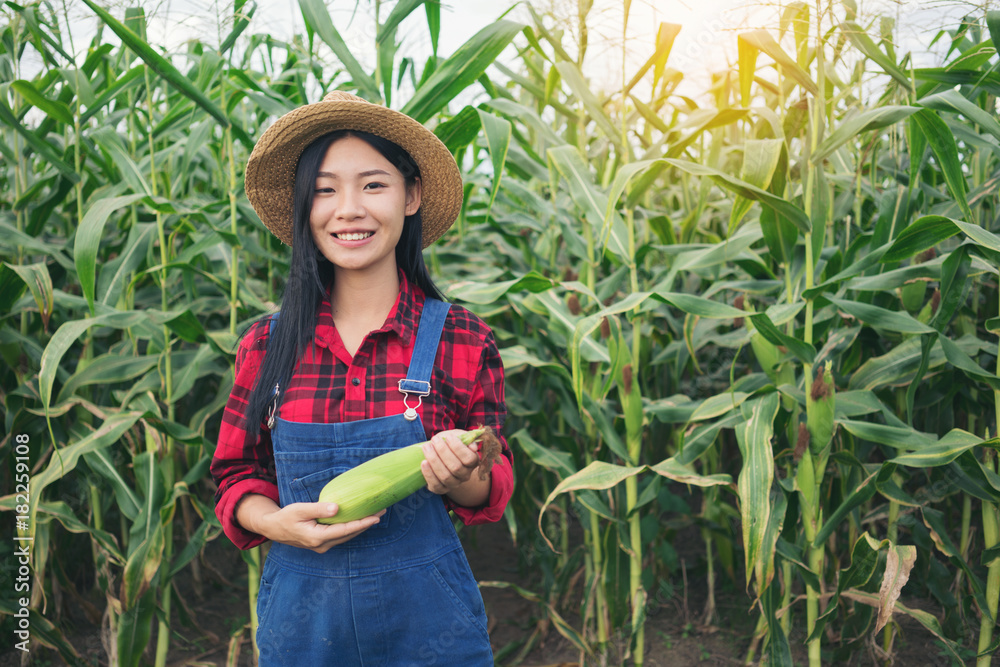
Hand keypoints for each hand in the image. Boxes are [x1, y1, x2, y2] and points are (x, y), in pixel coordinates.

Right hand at [238, 495, 383, 552]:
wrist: (274, 528)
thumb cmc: (286, 517)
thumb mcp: (300, 510)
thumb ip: (318, 509)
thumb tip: (337, 508)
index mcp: (317, 537)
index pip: (345, 530)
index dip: (362, 523)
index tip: (376, 517)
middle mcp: (322, 545)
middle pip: (350, 534)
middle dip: (366, 523)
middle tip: (382, 511)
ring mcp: (322, 546)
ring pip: (347, 536)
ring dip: (361, 526)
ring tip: (376, 514)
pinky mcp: (322, 543)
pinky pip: (341, 536)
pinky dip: (352, 528)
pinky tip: (360, 520)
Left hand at [420, 430, 489, 507]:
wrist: (440, 456)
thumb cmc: (450, 444)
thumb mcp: (458, 437)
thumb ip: (465, 438)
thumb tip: (473, 447)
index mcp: (472, 462)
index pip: (469, 458)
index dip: (458, 448)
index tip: (448, 437)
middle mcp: (465, 475)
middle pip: (456, 467)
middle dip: (443, 451)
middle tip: (434, 439)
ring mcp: (454, 483)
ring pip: (445, 476)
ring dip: (434, 460)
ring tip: (427, 447)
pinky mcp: (441, 489)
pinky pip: (436, 485)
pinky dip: (429, 474)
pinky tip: (423, 462)